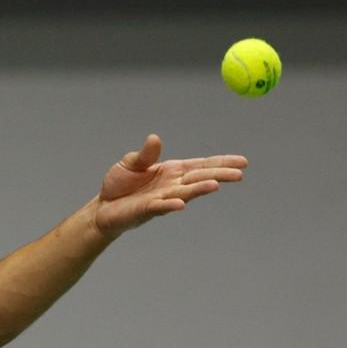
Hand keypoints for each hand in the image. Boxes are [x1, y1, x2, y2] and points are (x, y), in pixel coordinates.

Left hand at [91, 134, 247, 239]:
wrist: (103, 207)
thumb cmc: (120, 184)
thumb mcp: (131, 162)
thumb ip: (145, 154)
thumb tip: (155, 138)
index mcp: (172, 171)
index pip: (201, 165)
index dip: (221, 163)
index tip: (243, 162)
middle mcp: (172, 185)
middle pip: (199, 178)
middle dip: (219, 175)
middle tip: (240, 174)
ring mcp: (161, 198)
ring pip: (184, 193)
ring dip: (199, 189)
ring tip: (215, 185)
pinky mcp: (146, 210)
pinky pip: (160, 207)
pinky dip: (170, 205)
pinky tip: (180, 204)